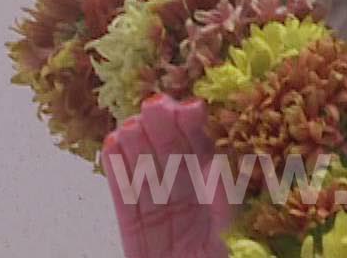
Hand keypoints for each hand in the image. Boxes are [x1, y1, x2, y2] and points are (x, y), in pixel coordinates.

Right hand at [101, 94, 232, 257]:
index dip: (202, 130)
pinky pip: (127, 206)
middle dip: (166, 131)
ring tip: (129, 123)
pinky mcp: (138, 240)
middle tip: (155, 104)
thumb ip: (227, 202)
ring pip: (149, 177)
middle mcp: (197, 208)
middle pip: (178, 162)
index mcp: (227, 202)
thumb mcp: (235, 234)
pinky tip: (111, 148)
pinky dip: (118, 177)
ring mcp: (166, 223)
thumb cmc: (230, 257)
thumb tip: (225, 164)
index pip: (213, 158)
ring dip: (138, 147)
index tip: (192, 106)